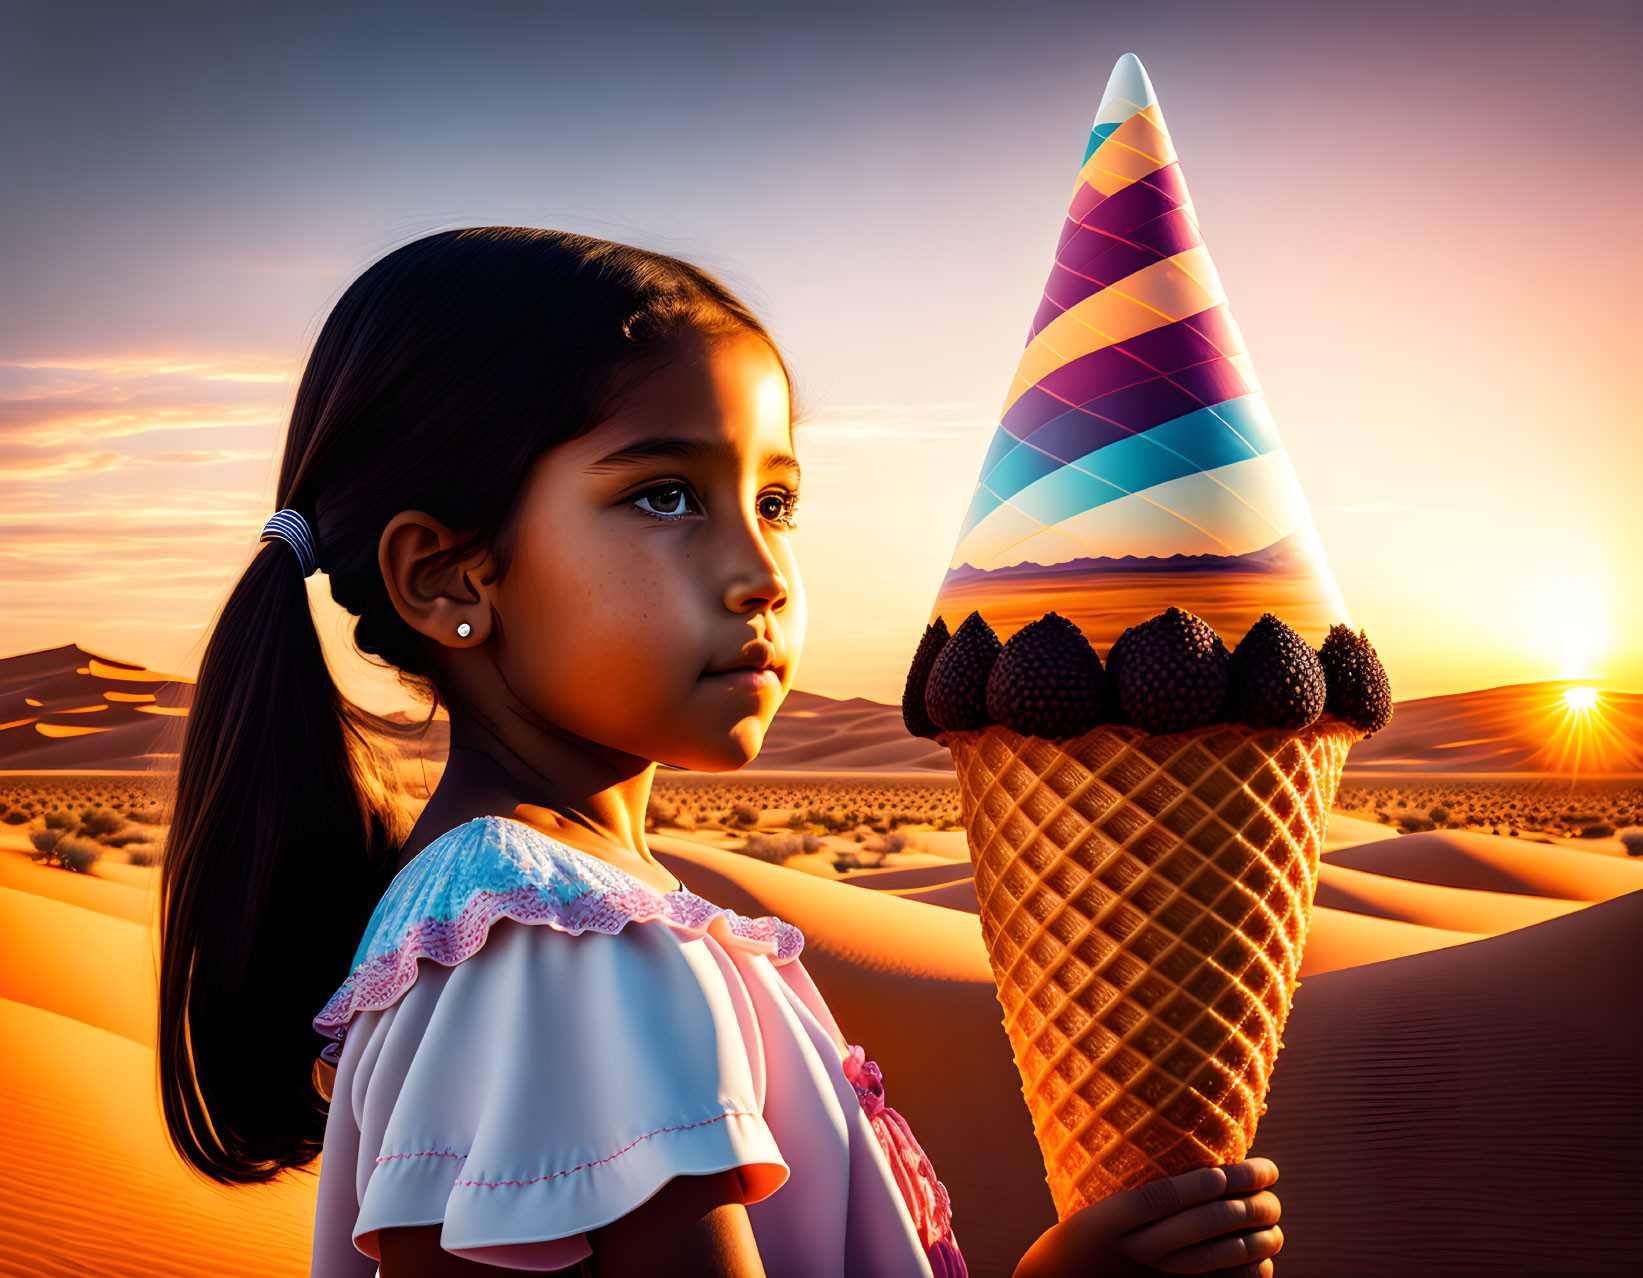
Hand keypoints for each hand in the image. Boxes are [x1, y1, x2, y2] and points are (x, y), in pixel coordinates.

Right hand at [1013, 1158, 1283, 1277]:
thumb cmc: (1086, 1233)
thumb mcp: (1102, 1203)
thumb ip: (1146, 1188)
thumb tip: (1205, 1167)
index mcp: (1118, 1216)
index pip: (1179, 1193)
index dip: (1223, 1179)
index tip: (1256, 1165)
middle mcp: (1141, 1249)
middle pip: (1210, 1222)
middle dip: (1253, 1201)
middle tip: (1273, 1183)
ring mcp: (1159, 1277)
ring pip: (1223, 1255)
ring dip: (1260, 1233)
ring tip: (1273, 1214)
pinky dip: (1251, 1270)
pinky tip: (1262, 1256)